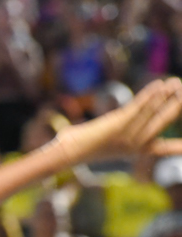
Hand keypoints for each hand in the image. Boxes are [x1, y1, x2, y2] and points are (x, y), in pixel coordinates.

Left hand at [55, 77, 181, 163]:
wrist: (67, 153)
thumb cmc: (80, 147)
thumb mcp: (103, 142)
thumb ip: (117, 133)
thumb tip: (116, 122)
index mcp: (136, 151)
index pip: (164, 149)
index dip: (179, 147)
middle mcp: (136, 144)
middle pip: (164, 122)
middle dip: (177, 106)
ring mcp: (127, 135)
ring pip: (153, 112)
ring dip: (166, 96)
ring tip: (176, 83)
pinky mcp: (117, 125)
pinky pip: (138, 107)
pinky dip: (149, 96)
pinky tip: (159, 85)